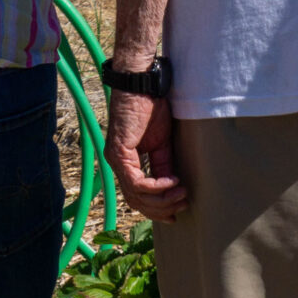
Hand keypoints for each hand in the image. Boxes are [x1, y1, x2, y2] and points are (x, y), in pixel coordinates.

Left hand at [105, 89, 188, 221]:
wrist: (142, 86)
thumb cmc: (150, 108)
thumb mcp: (161, 144)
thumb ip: (163, 166)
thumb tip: (171, 189)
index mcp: (125, 162)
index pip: (136, 197)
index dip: (156, 208)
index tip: (176, 211)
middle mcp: (117, 163)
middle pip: (135, 202)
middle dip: (160, 209)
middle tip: (182, 205)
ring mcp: (116, 159)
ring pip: (136, 196)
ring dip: (162, 200)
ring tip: (181, 194)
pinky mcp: (119, 153)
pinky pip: (137, 182)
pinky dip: (157, 186)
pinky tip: (173, 181)